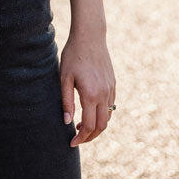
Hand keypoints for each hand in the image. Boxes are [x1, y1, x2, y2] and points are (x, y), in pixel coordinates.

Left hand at [60, 32, 115, 146]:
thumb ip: (66, 101)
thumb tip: (67, 122)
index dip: (81, 138)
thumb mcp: (64, 77)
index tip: (71, 143)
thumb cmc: (73, 55)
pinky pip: (111, 105)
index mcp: (91, 94)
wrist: (90, 36)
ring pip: (108, 117)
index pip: (89, 126)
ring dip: (97, 126)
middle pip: (102, 126)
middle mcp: (104, 94)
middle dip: (90, 137)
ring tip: (82, 126)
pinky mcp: (113, 83)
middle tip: (77, 138)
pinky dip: (103, 115)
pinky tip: (91, 112)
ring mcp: (111, 89)